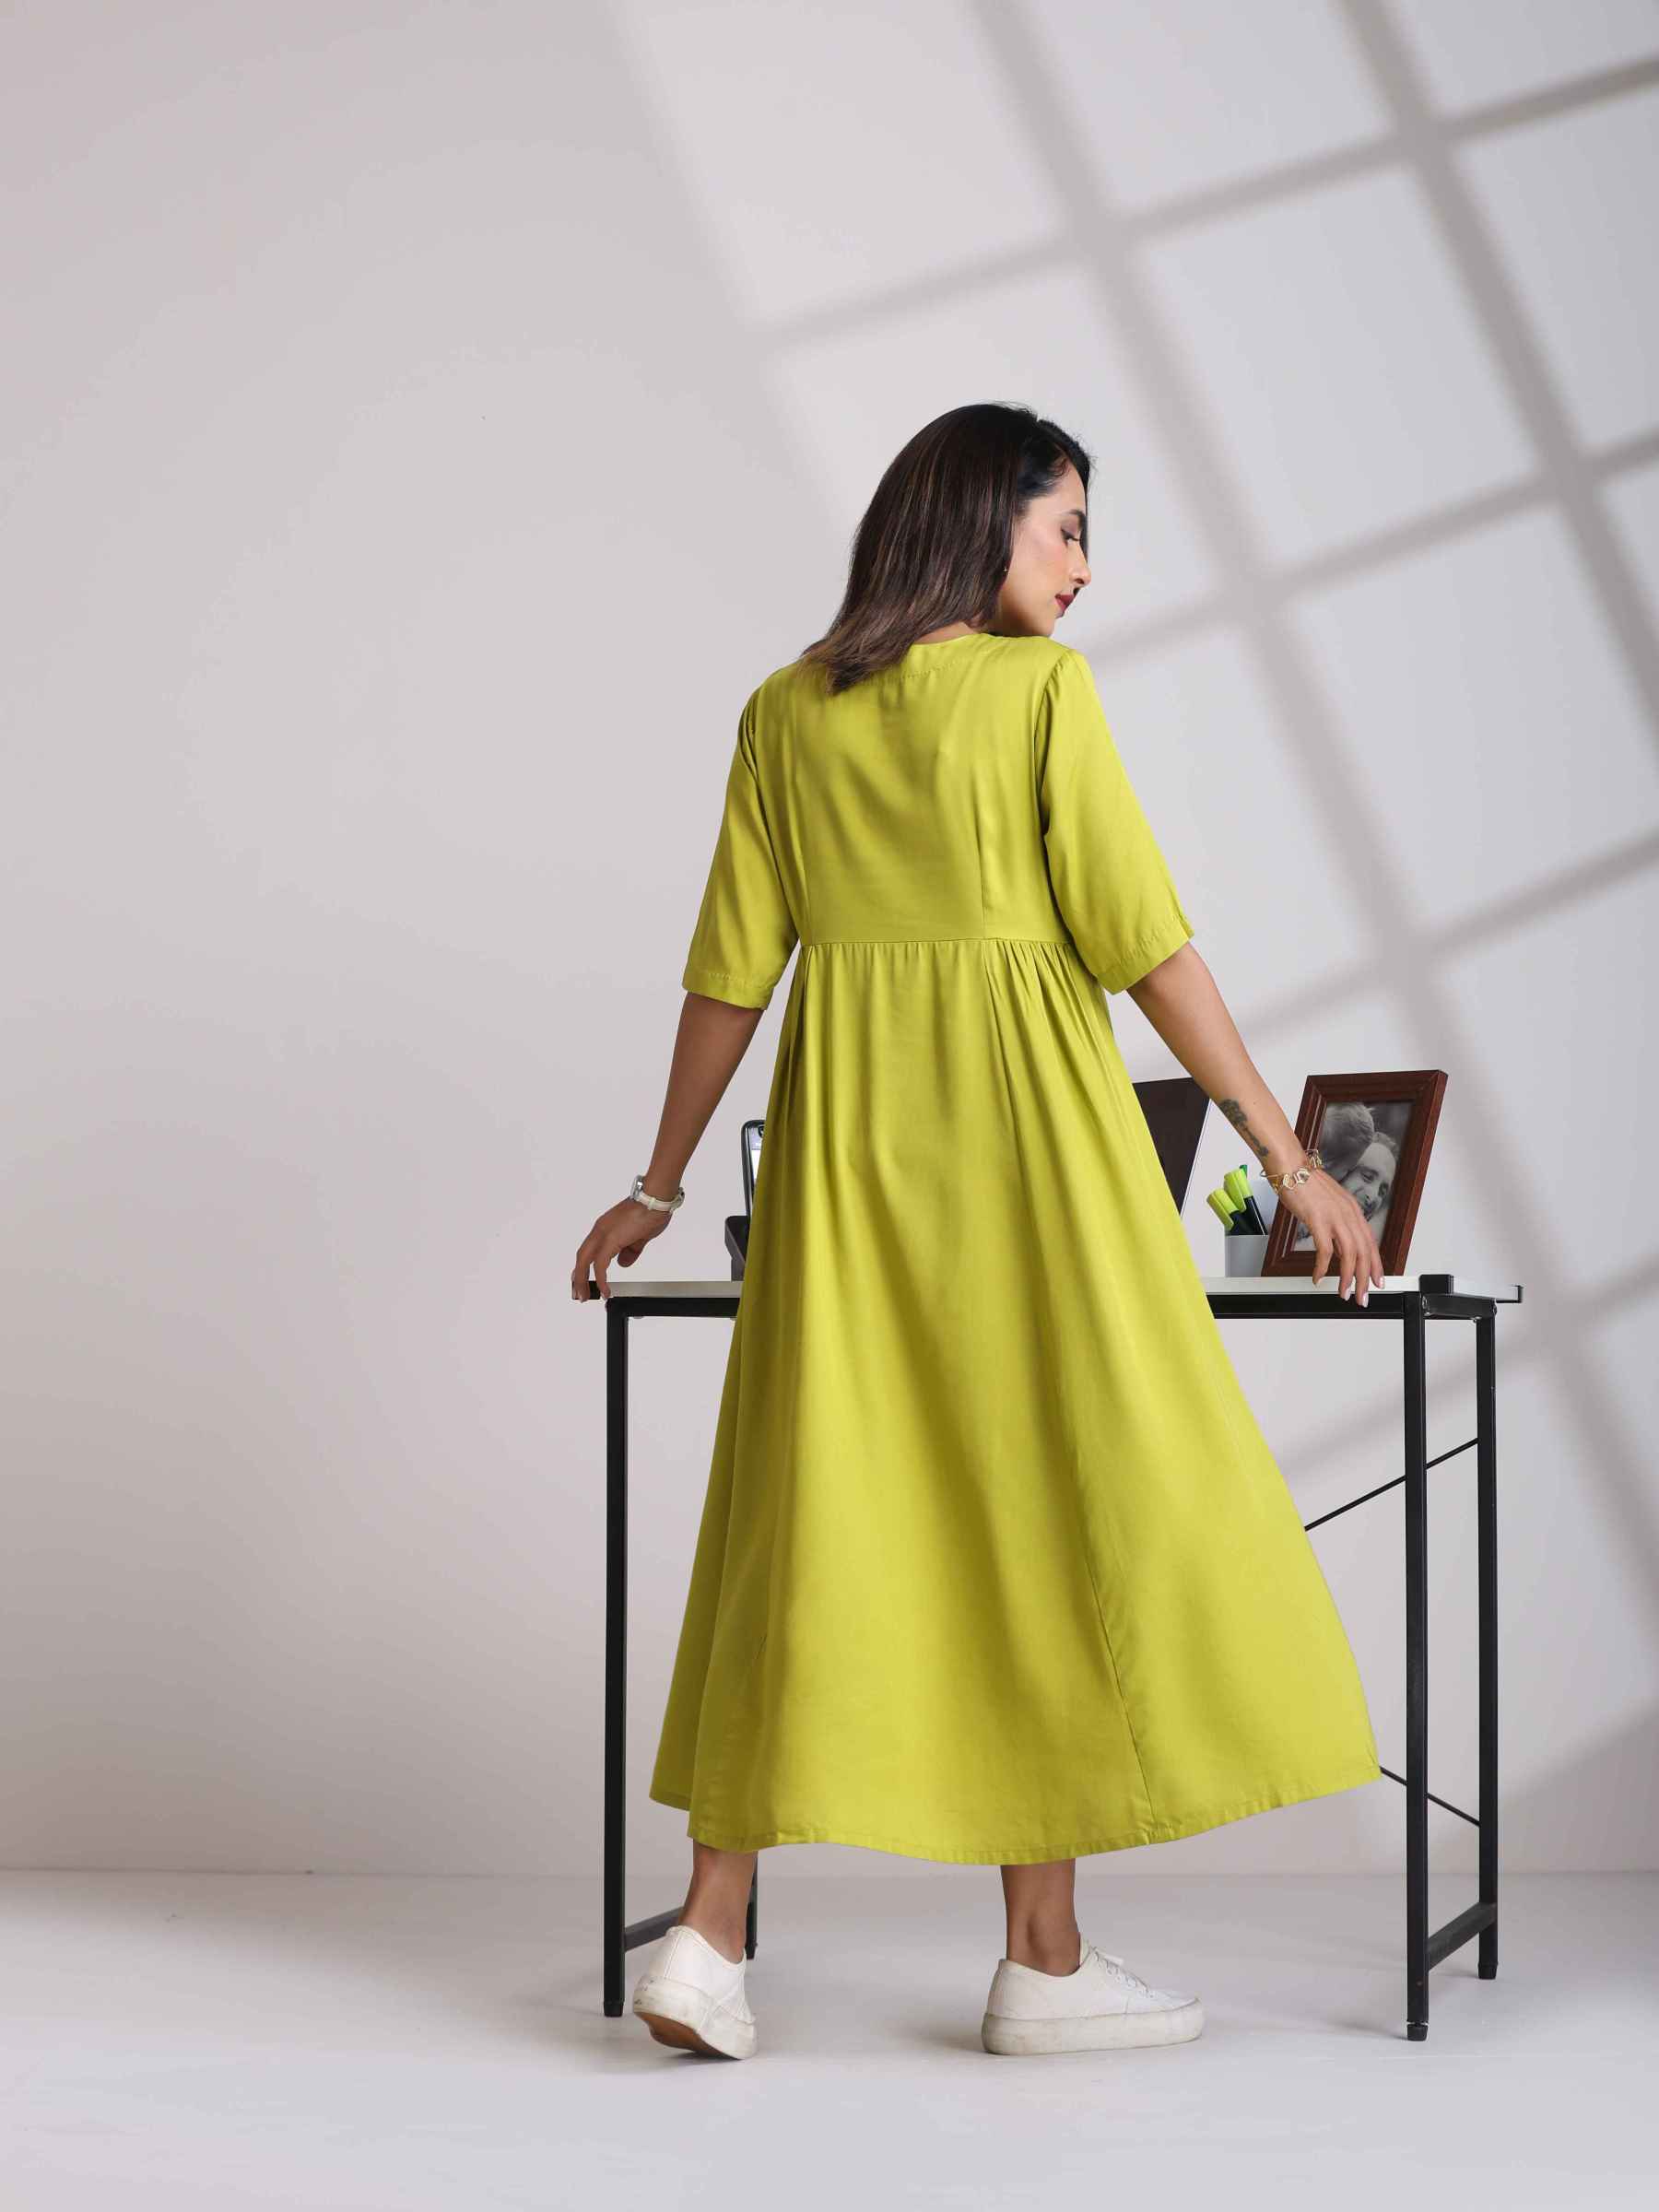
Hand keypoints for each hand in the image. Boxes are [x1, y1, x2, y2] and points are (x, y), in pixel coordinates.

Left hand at [572, 1196, 673, 1303]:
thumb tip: (623, 1263)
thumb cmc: (650, 1211)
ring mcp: (603, 1233)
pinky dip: (600, 1279)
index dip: (583, 1267)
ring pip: (585, 1261)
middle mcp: (600, 1230)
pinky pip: (600, 1265)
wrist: (655, 1199)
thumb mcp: (640, 1237)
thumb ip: (630, 1251)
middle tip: (579, 1294)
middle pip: (581, 1257)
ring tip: (585, 1295)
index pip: (588, 1251)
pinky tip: (605, 1290)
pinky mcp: (610, 1239)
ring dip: (583, 1280)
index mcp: (605, 1228)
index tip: (581, 1280)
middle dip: (578, 1277)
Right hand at [1272, 1167, 1384, 1305]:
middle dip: (1365, 1279)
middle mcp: (1348, 1215)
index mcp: (1353, 1211)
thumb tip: (1339, 1248)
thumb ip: (1338, 1226)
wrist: (1291, 1167)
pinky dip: (1322, 1267)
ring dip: (1348, 1278)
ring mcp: (1334, 1217)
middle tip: (1362, 1296)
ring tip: (1343, 1292)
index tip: (1377, 1282)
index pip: (1371, 1244)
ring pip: (1350, 1254)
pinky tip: (1318, 1276)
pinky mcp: (1317, 1219)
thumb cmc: (1306, 1184)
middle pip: (1364, 1252)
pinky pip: (1324, 1250)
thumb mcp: (1330, 1205)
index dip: (1376, 1266)